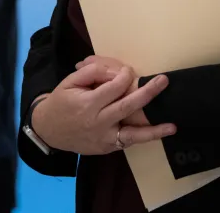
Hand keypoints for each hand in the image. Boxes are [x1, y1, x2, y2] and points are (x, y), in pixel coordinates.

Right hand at [31, 63, 174, 154]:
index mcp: (87, 105)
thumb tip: (116, 72)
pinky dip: (143, 139)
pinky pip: (127, 143)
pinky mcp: (106, 148)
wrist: (47, 130)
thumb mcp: (70, 82)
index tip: (127, 71)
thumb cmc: (62, 102)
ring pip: (131, 135)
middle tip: (164, 81)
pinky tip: (160, 134)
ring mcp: (103, 138)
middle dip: (147, 93)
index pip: (114, 87)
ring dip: (153, 131)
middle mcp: (97, 123)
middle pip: (126, 107)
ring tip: (172, 127)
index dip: (124, 75)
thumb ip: (93, 72)